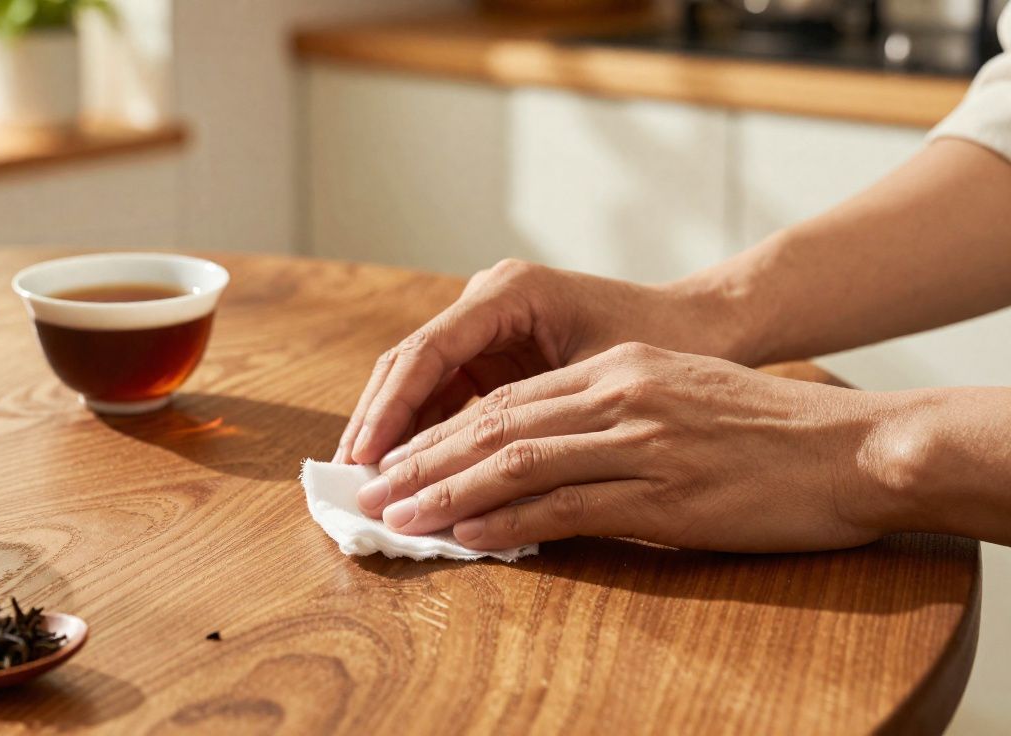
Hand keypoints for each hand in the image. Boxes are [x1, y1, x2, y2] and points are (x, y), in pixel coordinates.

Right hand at [334, 259, 738, 464]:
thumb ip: (539, 421)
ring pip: (420, 384)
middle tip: (354, 481)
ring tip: (373, 487)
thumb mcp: (605, 381)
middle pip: (410, 366)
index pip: (428, 351)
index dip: (392, 409)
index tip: (368, 456)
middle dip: (380, 424)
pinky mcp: (495, 356)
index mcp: (509, 292)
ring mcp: (488, 328)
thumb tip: (475, 481)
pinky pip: (446, 396)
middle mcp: (488, 302)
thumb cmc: (667, 344)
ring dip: (397, 435)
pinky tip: (414, 477)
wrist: (705, 325)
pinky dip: (429, 436)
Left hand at [355, 343, 905, 552]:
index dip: (443, 430)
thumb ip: (613, 416)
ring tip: (400, 515)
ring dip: (448, 491)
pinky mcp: (664, 492)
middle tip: (373, 489)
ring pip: (518, 462)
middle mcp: (619, 394)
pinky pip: (566, 506)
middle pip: (496, 424)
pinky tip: (469, 535)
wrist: (853, 447)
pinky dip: (509, 521)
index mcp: (619, 370)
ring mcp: (641, 441)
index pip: (508, 399)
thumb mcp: (681, 398)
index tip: (399, 457)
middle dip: (425, 457)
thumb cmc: (769, 430)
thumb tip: (546, 458)